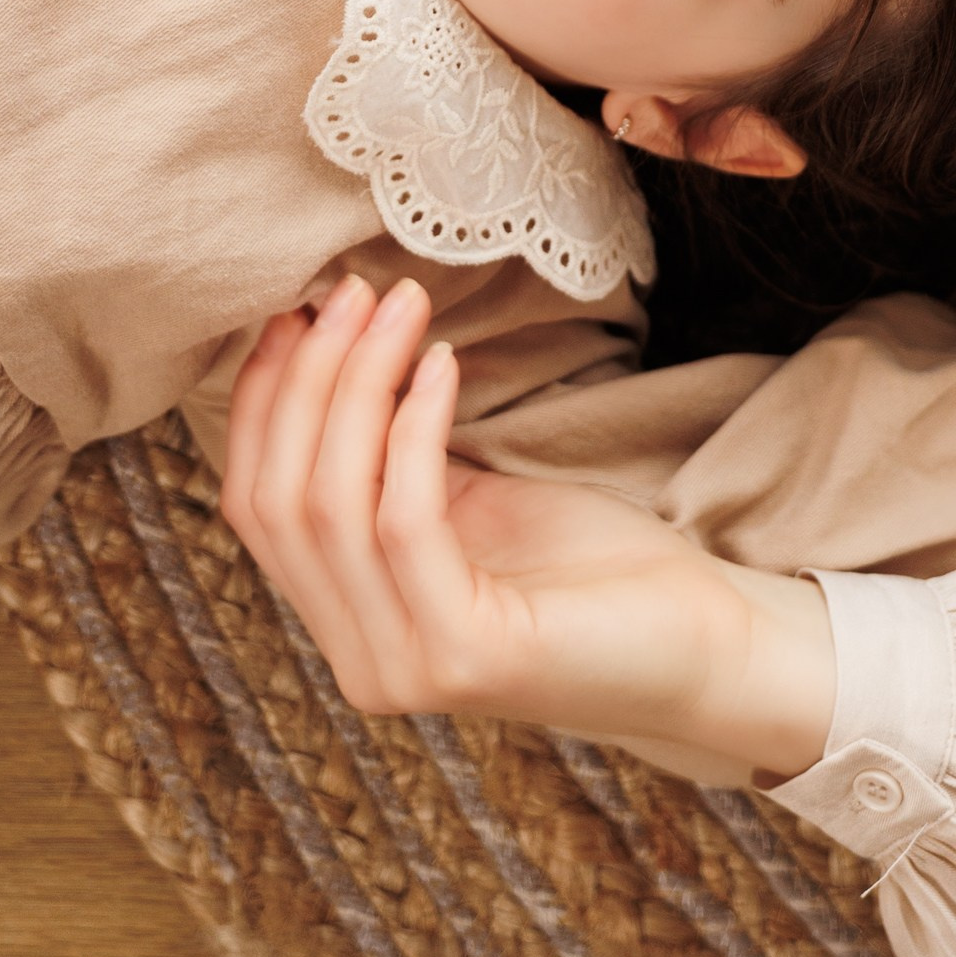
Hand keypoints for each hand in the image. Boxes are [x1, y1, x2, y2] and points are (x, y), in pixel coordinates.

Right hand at [221, 275, 836, 780]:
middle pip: (281, 500)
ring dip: (359, 383)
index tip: (292, 309)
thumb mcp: (472, 502)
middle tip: (351, 289)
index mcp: (349, 622)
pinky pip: (407, 519)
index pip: (256, 505)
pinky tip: (447, 362)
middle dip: (309, 378)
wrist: (699, 642)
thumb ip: (395, 462)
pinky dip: (415, 428)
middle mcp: (359, 661)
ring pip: (332, 505)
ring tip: (401, 305)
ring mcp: (404, 667)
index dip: (262, 400)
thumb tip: (337, 348)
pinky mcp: (465, 655)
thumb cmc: (589, 563)